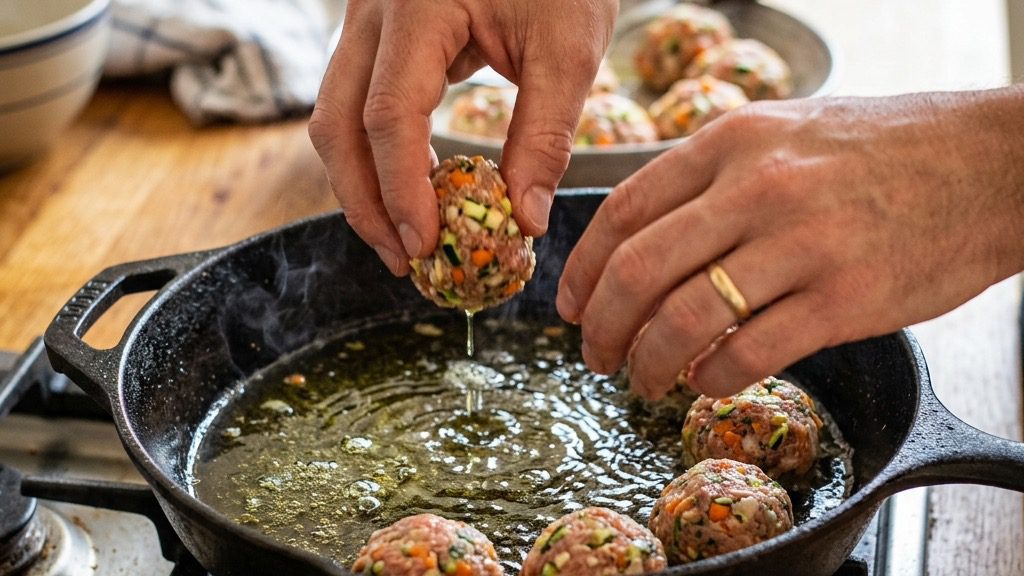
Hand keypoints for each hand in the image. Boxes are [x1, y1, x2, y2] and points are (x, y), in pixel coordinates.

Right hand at [309, 0, 617, 274]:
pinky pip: (356, 105)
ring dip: (362, 184)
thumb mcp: (570, 47)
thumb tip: (524, 221)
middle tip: (404, 259)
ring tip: (404, 238)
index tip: (425, 246)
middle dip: (363, 202)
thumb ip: (546, 134)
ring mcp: (367, 22)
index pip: (389, 115)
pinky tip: (413, 192)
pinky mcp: (378, 38)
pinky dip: (376, 156)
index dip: (401, 190)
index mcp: (418, 6)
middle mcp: (374, 12)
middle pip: (336, 123)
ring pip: (334, 117)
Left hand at [557, 88, 1023, 398]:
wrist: (993, 163)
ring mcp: (802, 244)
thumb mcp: (786, 132)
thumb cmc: (884, 150)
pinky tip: (705, 384)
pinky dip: (711, 379)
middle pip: (639, 271)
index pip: (624, 211)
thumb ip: (715, 176)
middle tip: (595, 355)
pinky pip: (749, 354)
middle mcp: (758, 188)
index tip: (571, 304)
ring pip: (684, 319)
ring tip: (643, 381)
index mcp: (732, 142)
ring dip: (648, 363)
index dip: (584, 269)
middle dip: (602, 326)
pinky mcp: (846, 299)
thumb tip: (647, 238)